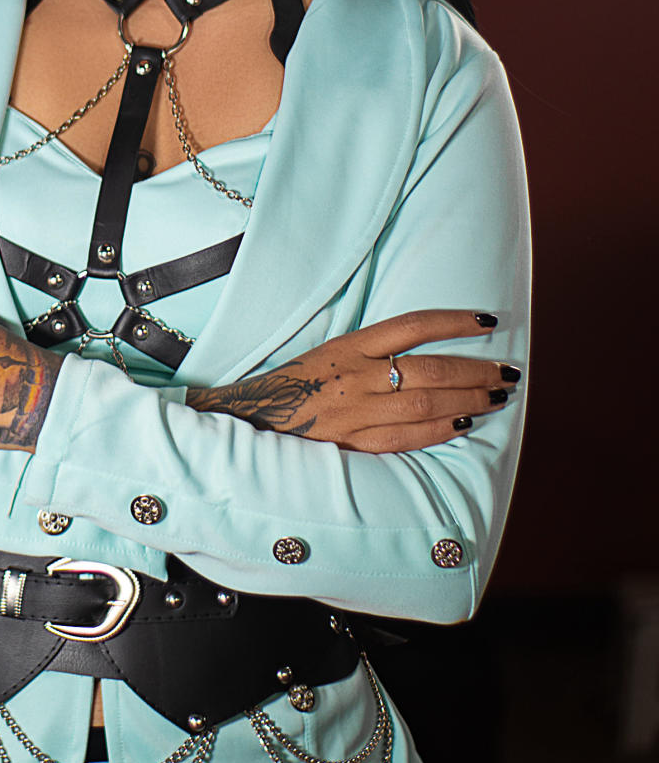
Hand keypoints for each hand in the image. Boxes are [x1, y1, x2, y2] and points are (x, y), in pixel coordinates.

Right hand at [185, 310, 519, 451]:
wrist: (254, 418)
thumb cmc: (297, 383)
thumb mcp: (330, 352)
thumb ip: (372, 352)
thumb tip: (425, 348)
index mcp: (350, 345)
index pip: (413, 325)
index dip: (455, 321)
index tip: (488, 321)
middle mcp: (356, 375)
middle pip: (431, 367)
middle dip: (476, 370)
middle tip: (507, 371)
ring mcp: (357, 410)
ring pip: (427, 402)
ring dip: (469, 398)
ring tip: (497, 395)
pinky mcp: (356, 442)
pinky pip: (409, 436)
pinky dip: (441, 428)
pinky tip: (464, 422)